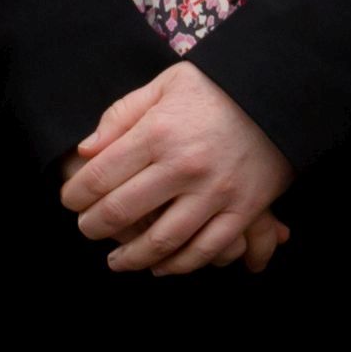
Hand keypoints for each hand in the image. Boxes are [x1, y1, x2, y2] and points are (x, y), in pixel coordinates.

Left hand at [63, 64, 293, 276]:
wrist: (280, 93)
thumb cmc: (216, 89)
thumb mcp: (164, 85)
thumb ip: (121, 115)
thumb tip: (86, 151)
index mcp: (159, 132)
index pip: (100, 176)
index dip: (76, 195)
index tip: (71, 201)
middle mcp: (185, 166)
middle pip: (122, 212)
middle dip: (94, 227)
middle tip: (87, 229)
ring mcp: (216, 192)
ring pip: (162, 242)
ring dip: (131, 258)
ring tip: (117, 260)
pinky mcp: (244, 210)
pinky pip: (206, 249)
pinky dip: (179, 265)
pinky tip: (160, 266)